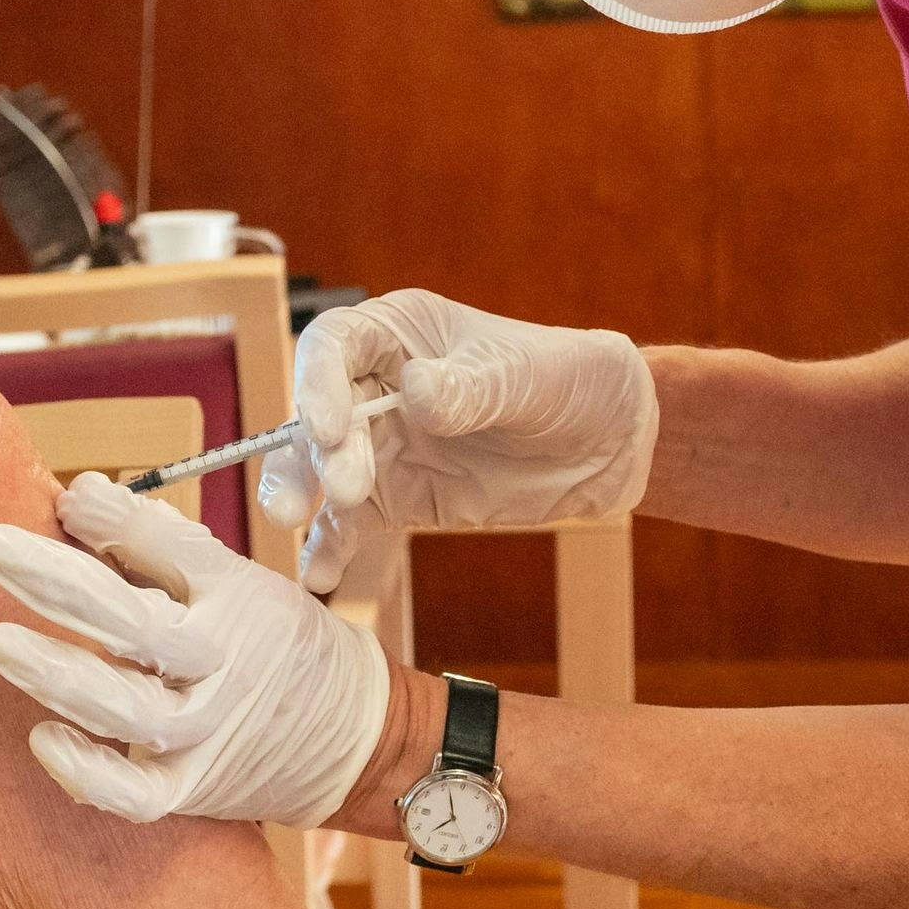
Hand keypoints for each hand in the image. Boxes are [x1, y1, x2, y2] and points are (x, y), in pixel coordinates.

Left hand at [0, 473, 389, 826]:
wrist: (356, 738)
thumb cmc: (276, 643)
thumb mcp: (239, 582)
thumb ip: (158, 546)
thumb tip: (76, 497)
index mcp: (240, 598)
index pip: (174, 551)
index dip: (115, 521)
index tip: (63, 497)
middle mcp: (226, 664)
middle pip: (135, 624)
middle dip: (56, 582)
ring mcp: (210, 732)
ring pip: (128, 710)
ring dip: (58, 674)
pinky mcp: (194, 788)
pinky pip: (135, 793)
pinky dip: (88, 772)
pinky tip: (42, 738)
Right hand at [257, 289, 659, 589]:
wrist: (609, 441)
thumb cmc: (570, 379)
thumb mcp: (528, 376)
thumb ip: (472, 387)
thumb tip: (414, 393)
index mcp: (401, 332)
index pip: (335, 345)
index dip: (319, 383)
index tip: (331, 428)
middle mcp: (374, 385)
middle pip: (316, 411)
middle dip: (317, 450)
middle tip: (348, 487)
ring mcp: (380, 445)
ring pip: (316, 468)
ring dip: (301, 492)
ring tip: (299, 524)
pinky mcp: (395, 499)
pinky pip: (346, 524)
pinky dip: (326, 549)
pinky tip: (317, 576)